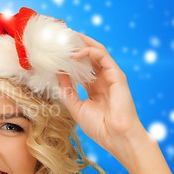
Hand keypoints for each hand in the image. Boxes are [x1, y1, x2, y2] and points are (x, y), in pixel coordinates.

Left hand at [57, 33, 146, 166]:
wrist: (116, 137)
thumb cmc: (99, 127)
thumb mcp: (76, 106)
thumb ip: (67, 89)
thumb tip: (57, 73)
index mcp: (95, 87)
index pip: (82, 67)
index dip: (69, 58)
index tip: (56, 51)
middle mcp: (103, 79)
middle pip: (89, 55)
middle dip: (76, 45)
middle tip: (62, 36)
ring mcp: (111, 76)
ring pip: (97, 52)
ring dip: (82, 43)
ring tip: (66, 38)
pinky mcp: (117, 76)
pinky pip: (103, 57)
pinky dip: (89, 52)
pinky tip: (75, 53)